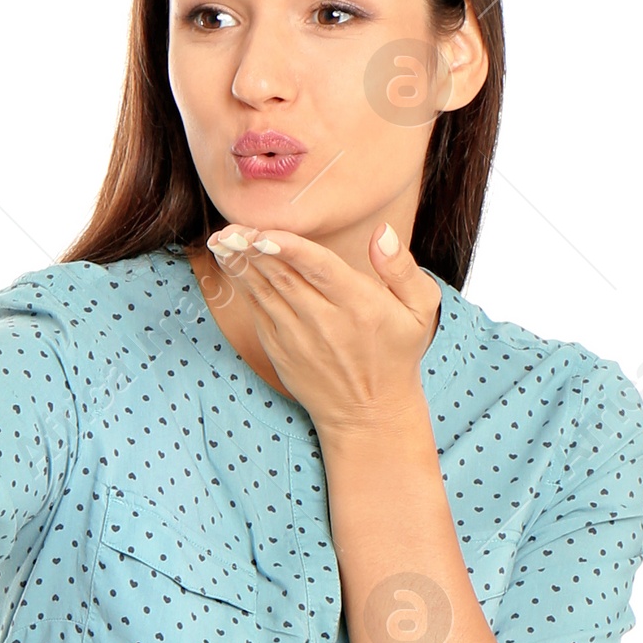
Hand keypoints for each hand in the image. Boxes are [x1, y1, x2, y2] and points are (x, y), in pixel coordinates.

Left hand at [203, 222, 439, 442]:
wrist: (369, 415)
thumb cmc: (397, 354)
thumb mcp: (421, 310)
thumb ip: (402, 269)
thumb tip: (381, 233)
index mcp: (359, 306)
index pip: (318, 269)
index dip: (288, 249)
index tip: (263, 233)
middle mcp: (325, 323)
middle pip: (283, 277)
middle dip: (253, 250)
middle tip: (230, 228)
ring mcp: (298, 340)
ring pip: (264, 293)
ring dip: (240, 265)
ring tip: (222, 240)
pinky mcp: (280, 351)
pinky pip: (258, 311)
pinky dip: (244, 286)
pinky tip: (231, 262)